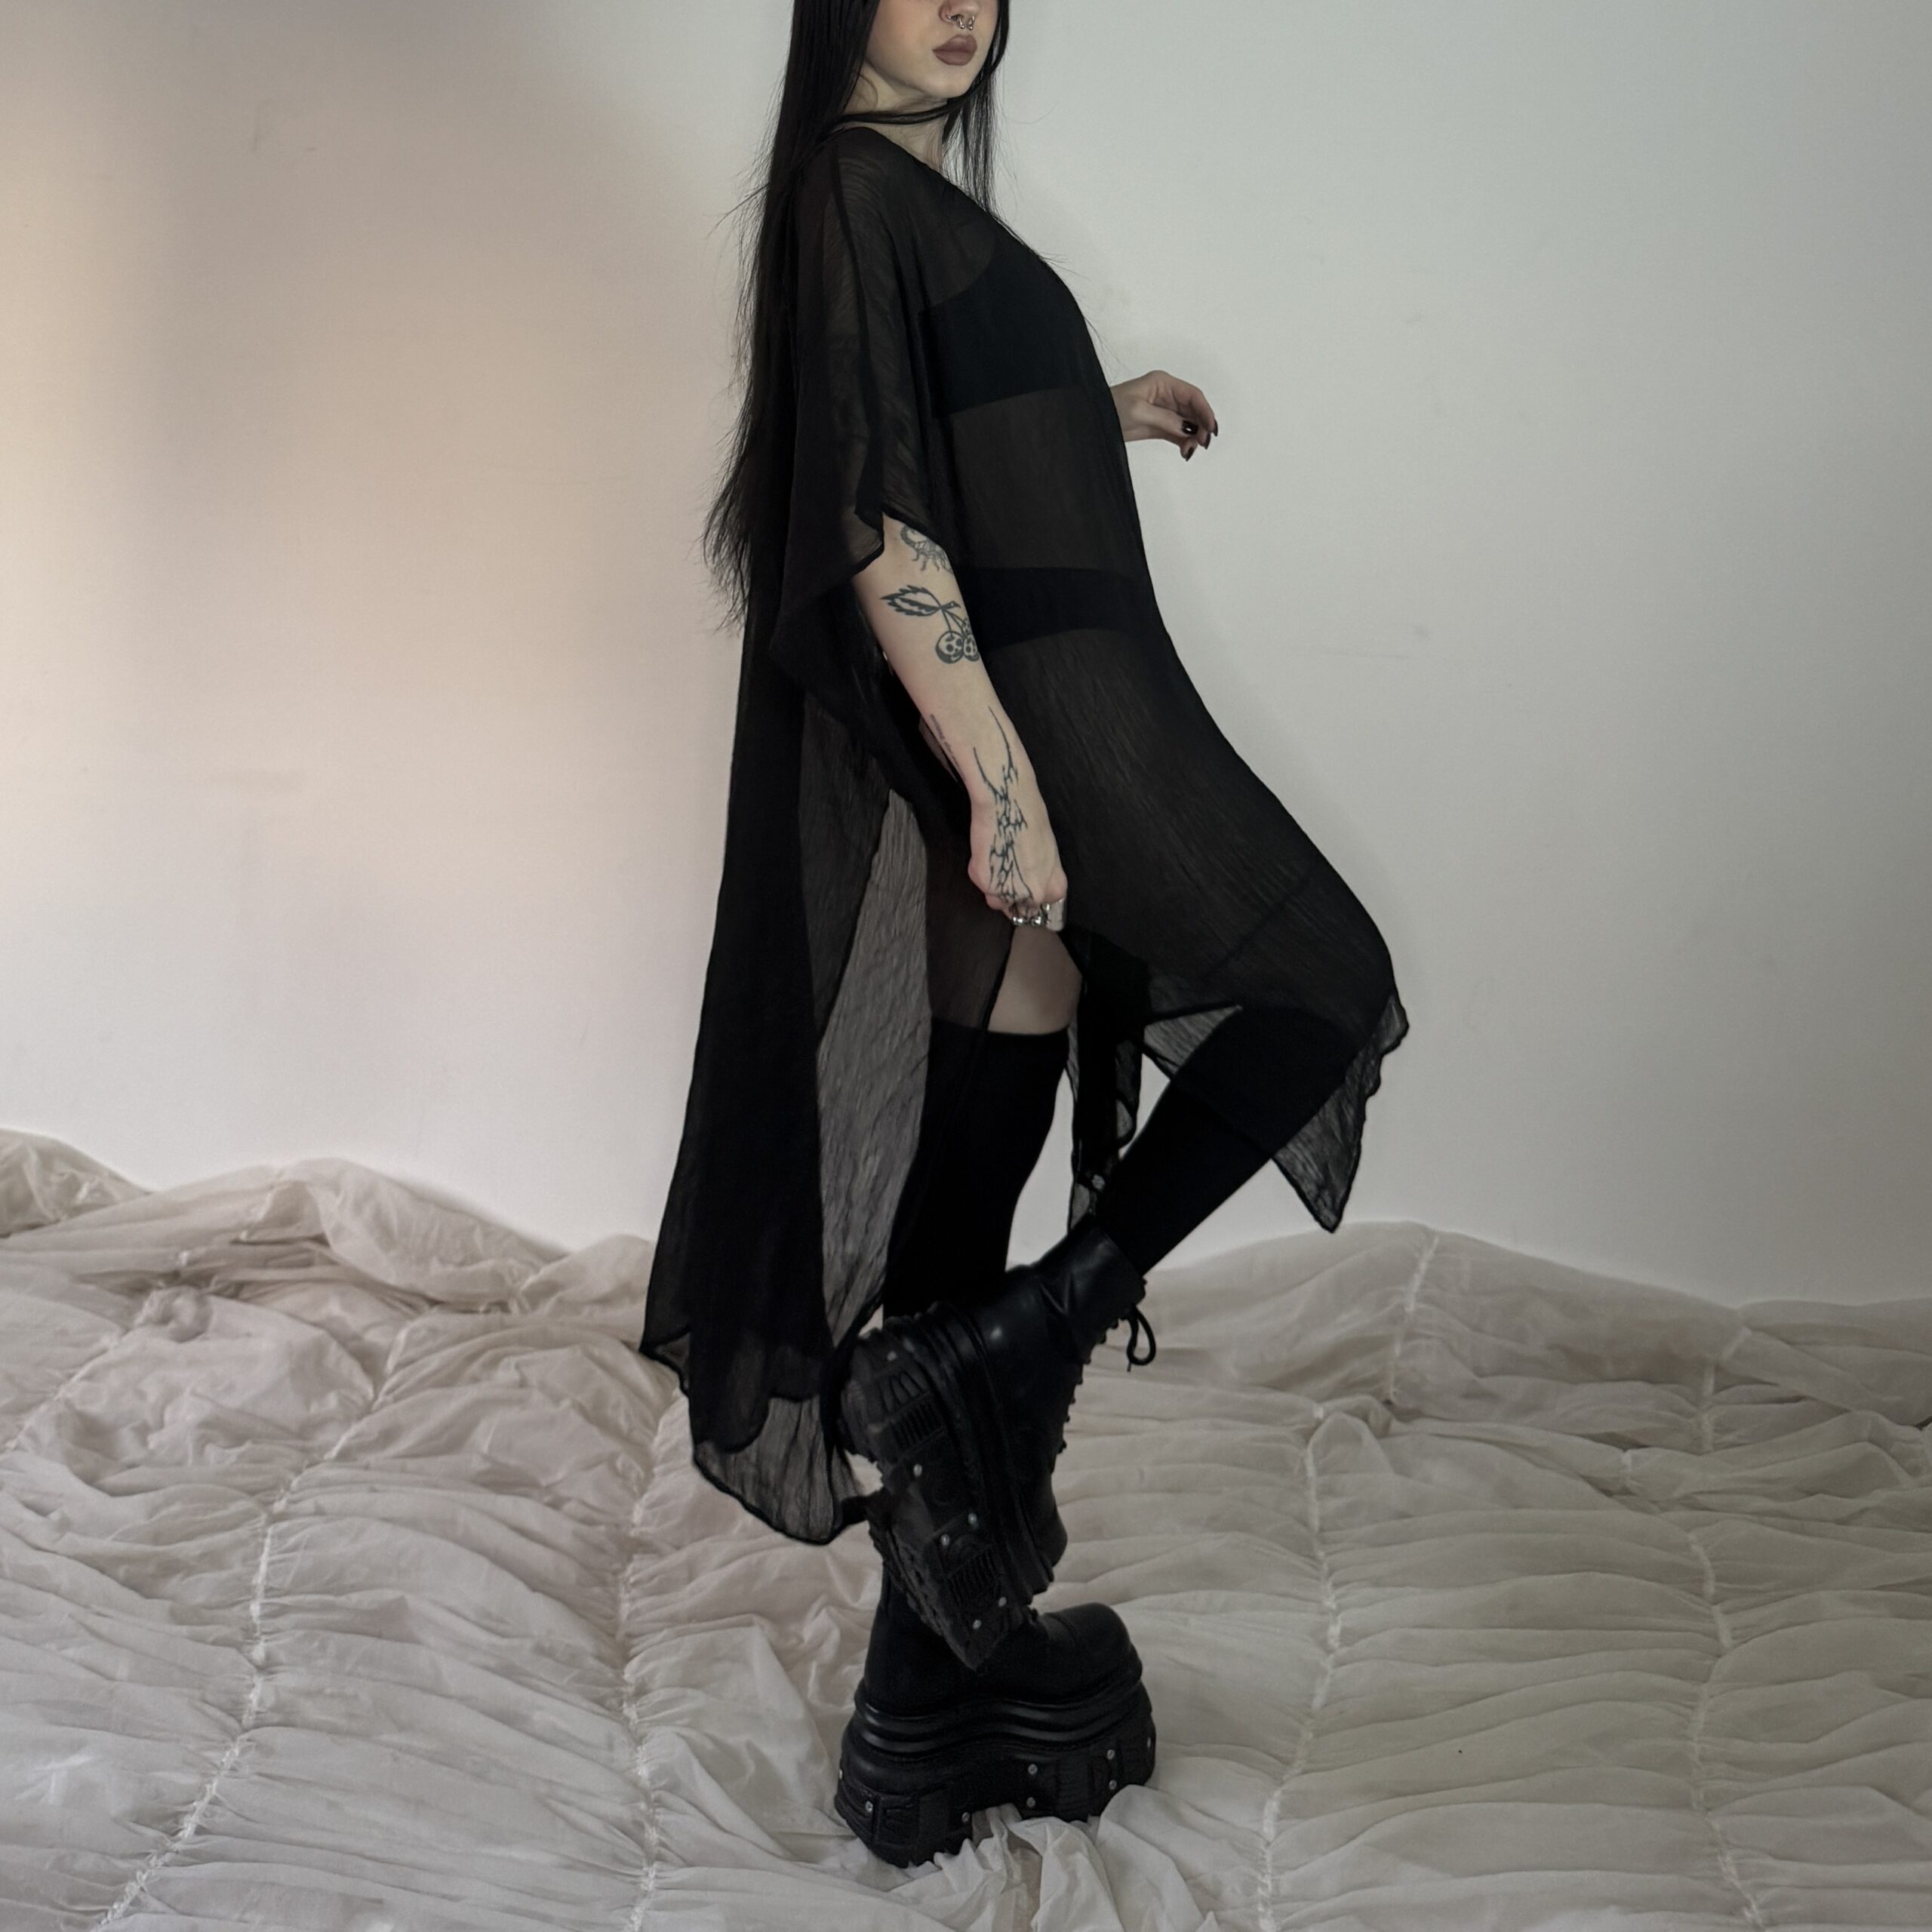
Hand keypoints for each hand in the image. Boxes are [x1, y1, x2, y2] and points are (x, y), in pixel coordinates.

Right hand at [961, 717, 1067, 921]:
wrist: (1008, 802)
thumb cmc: (1032, 818)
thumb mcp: (1048, 851)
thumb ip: (1043, 873)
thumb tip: (1034, 882)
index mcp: (1053, 886)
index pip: (1043, 905)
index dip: (1032, 895)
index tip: (1025, 887)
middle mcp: (1033, 895)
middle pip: (1019, 907)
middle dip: (1012, 893)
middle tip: (1007, 870)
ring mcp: (1008, 892)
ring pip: (997, 901)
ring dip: (995, 887)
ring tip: (996, 860)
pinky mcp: (985, 882)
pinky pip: (981, 886)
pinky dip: (980, 873)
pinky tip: (986, 852)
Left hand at [1110, 369, 1218, 459]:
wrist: (1092, 420)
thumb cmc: (1110, 408)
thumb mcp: (1138, 412)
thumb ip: (1166, 420)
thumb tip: (1189, 428)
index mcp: (1163, 383)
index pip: (1192, 395)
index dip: (1205, 410)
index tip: (1210, 427)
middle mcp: (1166, 395)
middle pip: (1194, 410)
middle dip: (1201, 426)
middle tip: (1202, 443)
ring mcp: (1164, 411)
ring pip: (1188, 423)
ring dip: (1193, 437)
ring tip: (1190, 451)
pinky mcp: (1159, 426)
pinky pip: (1179, 434)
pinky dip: (1184, 443)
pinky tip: (1185, 452)